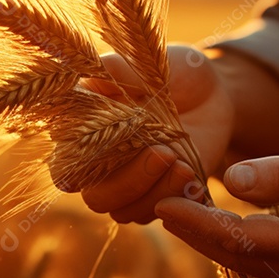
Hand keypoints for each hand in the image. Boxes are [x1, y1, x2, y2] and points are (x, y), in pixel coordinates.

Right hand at [80, 45, 232, 223]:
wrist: (215, 93)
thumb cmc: (172, 73)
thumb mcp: (144, 62)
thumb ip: (113, 70)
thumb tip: (87, 74)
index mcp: (86, 137)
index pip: (63, 167)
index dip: (78, 164)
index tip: (112, 139)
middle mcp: (104, 168)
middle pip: (95, 198)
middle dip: (128, 181)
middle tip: (163, 152)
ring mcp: (134, 187)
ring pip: (125, 212)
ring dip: (154, 191)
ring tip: (181, 162)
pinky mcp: (164, 197)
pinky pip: (159, 214)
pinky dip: (174, 198)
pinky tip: (190, 173)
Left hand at [153, 130, 278, 277]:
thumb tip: (231, 181)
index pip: (238, 240)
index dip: (196, 223)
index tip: (161, 203)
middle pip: (236, 256)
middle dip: (195, 233)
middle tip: (156, 204)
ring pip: (248, 259)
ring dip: (212, 238)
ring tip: (178, 210)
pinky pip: (265, 256)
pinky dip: (236, 239)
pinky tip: (218, 218)